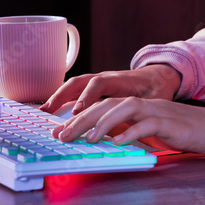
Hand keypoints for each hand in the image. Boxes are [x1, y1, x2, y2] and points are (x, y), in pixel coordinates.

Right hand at [40, 64, 182, 115]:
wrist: (159, 76)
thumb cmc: (157, 90)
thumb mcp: (154, 100)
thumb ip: (143, 110)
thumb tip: (133, 128)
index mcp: (120, 80)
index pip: (99, 84)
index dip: (87, 97)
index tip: (78, 111)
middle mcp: (106, 78)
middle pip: (80, 82)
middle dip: (62, 97)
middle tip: (49, 113)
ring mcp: (99, 81)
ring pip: (74, 85)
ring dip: (58, 97)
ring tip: (44, 111)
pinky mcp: (96, 87)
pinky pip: (76, 89)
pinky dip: (63, 98)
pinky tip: (52, 110)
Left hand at [51, 96, 204, 160]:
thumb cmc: (187, 133)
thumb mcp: (153, 133)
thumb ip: (132, 131)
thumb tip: (107, 140)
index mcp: (140, 106)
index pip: (105, 106)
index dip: (81, 117)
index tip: (60, 131)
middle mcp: (147, 104)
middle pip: (109, 104)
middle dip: (82, 119)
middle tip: (62, 135)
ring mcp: (159, 111)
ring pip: (126, 108)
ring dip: (103, 122)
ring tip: (87, 138)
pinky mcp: (172, 122)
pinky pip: (149, 123)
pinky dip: (132, 132)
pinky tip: (118, 142)